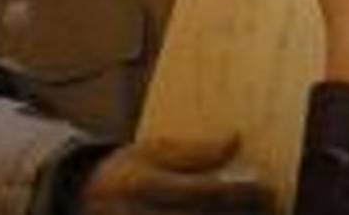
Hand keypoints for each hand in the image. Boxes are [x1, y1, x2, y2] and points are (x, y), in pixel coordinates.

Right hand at [78, 134, 271, 214]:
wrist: (77, 200)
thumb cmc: (123, 172)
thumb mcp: (150, 151)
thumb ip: (193, 151)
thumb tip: (234, 140)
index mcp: (145, 185)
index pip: (202, 193)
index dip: (239, 194)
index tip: (268, 189)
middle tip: (271, 207)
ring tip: (259, 214)